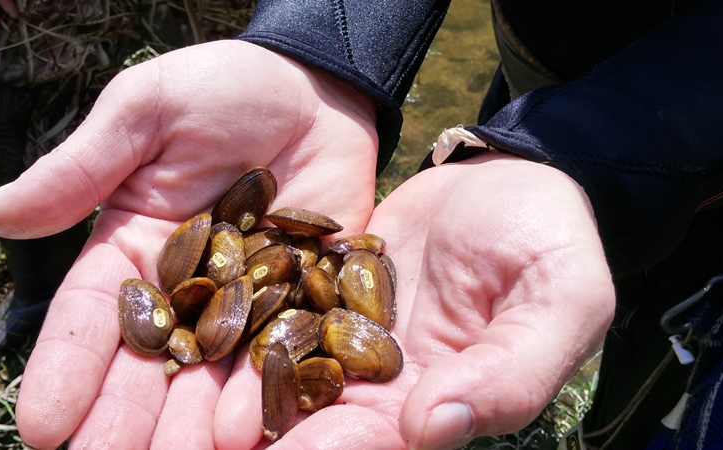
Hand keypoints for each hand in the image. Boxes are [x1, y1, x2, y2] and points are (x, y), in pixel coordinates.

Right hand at [0, 40, 378, 448]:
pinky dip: (271, 391)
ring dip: (192, 424)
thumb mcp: (143, 113)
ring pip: (214, 373)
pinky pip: (287, 352)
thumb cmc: (220, 87)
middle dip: (125, 418)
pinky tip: (251, 431)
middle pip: (149, 363)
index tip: (42, 426)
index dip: (65, 368)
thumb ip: (81, 169)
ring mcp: (248, 301)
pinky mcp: (306, 299)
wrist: (313, 90)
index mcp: (132, 248)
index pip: (90, 316)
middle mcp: (185, 288)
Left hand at [213, 153, 614, 448]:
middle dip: (253, 434)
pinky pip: (270, 304)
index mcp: (439, 399)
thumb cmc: (549, 241)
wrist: (507, 178)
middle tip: (188, 442)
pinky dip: (228, 316)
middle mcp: (380, 381)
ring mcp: (344, 332)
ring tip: (160, 392)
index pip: (373, 441)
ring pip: (277, 368)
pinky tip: (176, 320)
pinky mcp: (319, 286)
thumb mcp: (562, 299)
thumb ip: (514, 371)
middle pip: (310, 418)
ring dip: (220, 390)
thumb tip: (434, 426)